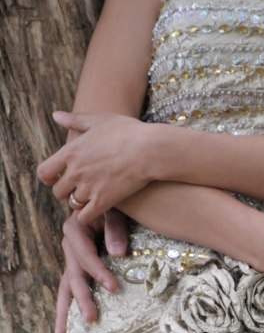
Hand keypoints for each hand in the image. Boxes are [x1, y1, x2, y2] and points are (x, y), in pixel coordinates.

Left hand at [38, 112, 156, 224]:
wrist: (148, 150)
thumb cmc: (127, 132)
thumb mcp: (99, 120)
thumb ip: (75, 120)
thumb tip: (56, 116)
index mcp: (71, 152)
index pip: (45, 172)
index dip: (49, 178)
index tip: (58, 178)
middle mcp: (75, 171)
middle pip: (58, 192)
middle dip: (66, 192)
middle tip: (79, 189)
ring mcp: (88, 188)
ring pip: (73, 204)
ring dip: (80, 203)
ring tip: (92, 197)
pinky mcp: (103, 201)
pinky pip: (85, 217)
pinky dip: (89, 216)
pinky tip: (99, 209)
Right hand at [55, 209, 127, 332]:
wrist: (107, 200)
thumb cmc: (113, 205)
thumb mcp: (115, 211)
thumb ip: (115, 229)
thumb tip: (118, 254)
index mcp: (75, 230)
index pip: (85, 255)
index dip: (97, 272)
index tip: (113, 288)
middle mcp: (70, 247)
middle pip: (73, 276)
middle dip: (81, 298)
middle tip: (91, 317)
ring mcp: (72, 260)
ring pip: (65, 288)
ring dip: (66, 311)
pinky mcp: (78, 269)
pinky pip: (70, 290)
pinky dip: (67, 308)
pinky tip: (65, 329)